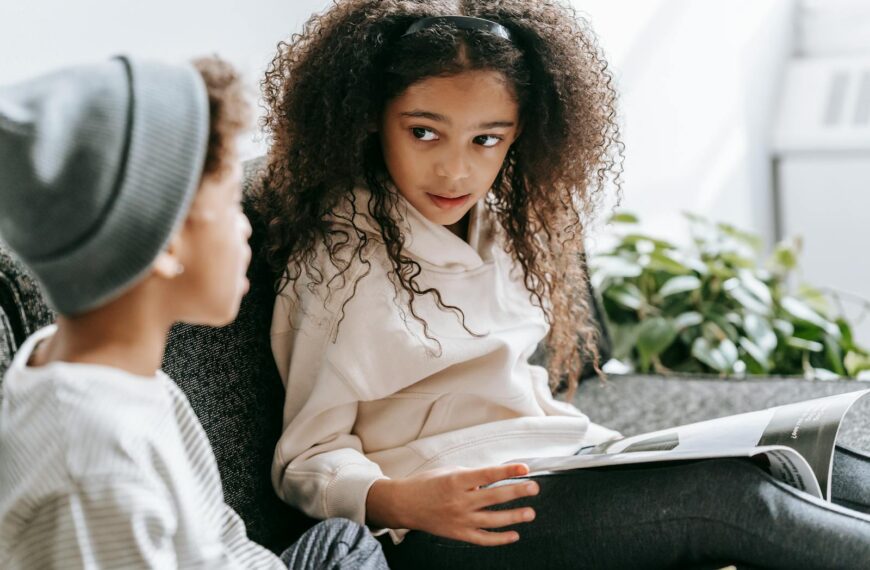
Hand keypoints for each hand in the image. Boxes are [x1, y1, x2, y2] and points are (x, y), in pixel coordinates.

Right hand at [366, 463, 538, 545]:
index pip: (488, 475)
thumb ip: (471, 476)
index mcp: (456, 481)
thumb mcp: (448, 471)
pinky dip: (500, 539)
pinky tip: (514, 535)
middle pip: (495, 497)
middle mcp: (459, 501)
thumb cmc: (425, 484)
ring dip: (514, 517)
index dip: (508, 472)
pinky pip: (483, 539)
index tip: (525, 468)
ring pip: (493, 520)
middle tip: (534, 488)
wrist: (403, 504)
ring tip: (530, 513)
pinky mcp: (458, 533)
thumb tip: (494, 478)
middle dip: (517, 492)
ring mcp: (459, 519)